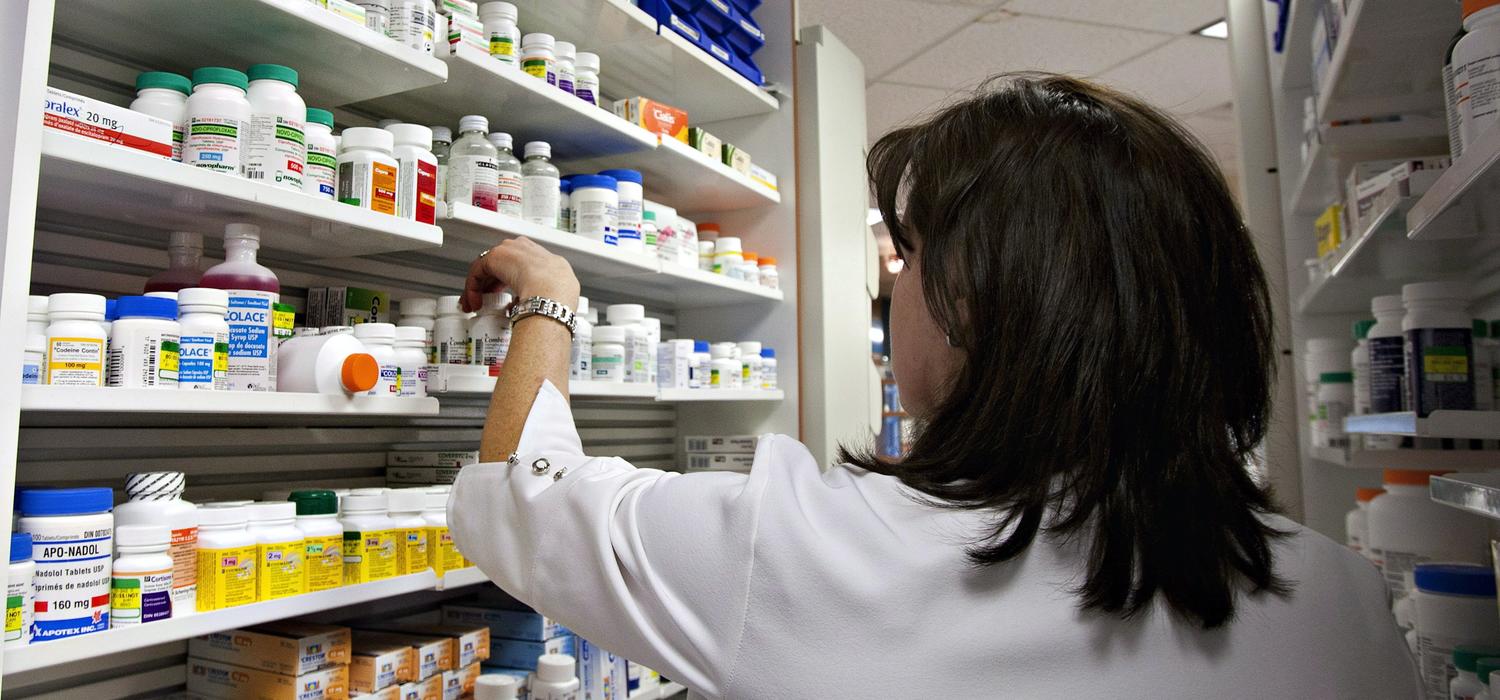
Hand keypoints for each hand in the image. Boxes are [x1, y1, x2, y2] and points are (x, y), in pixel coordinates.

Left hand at [461, 238, 580, 312]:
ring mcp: (510, 250)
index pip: (522, 265)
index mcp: (544, 258)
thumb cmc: (559, 298)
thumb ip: (540, 296)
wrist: (552, 293)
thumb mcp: (556, 296)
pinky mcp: (494, 257)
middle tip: (487, 301)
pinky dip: (473, 288)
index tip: (507, 297)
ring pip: (488, 268)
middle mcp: (526, 249)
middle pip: (502, 264)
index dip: (511, 281)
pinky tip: (474, 302)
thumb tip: (525, 305)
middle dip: (491, 284)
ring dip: (479, 288)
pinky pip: (478, 272)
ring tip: (476, 305)